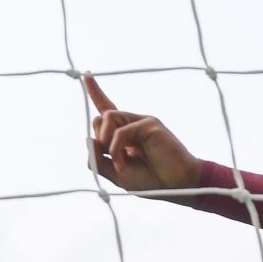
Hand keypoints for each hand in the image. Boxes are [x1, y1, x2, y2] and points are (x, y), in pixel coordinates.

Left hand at [84, 77, 201, 194]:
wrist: (176, 186)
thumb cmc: (150, 181)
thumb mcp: (116, 175)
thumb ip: (99, 160)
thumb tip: (87, 139)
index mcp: (125, 136)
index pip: (107, 110)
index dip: (96, 93)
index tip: (86, 75)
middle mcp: (132, 125)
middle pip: (101, 117)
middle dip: (98, 139)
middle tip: (111, 159)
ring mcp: (141, 122)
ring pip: (107, 117)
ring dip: (105, 142)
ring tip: (118, 161)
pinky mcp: (149, 124)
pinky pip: (120, 131)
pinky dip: (115, 148)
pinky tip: (122, 163)